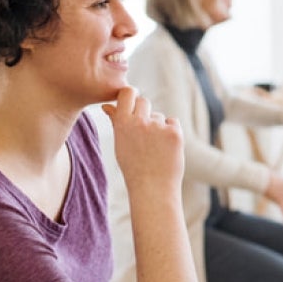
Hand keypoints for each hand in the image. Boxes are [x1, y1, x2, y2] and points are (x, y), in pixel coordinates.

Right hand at [102, 87, 183, 205]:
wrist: (152, 188)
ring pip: (159, 116)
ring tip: (154, 149)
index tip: (132, 102)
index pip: (127, 93)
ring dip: (158, 127)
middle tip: (145, 133)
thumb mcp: (120, 144)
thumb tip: (107, 106)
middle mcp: (140, 122)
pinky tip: (166, 148)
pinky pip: (173, 122)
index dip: (131, 95)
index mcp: (122, 123)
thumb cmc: (133, 167)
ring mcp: (158, 126)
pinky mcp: (175, 132)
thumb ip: (116, 122)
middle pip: (144, 102)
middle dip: (145, 112)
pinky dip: (171, 132)